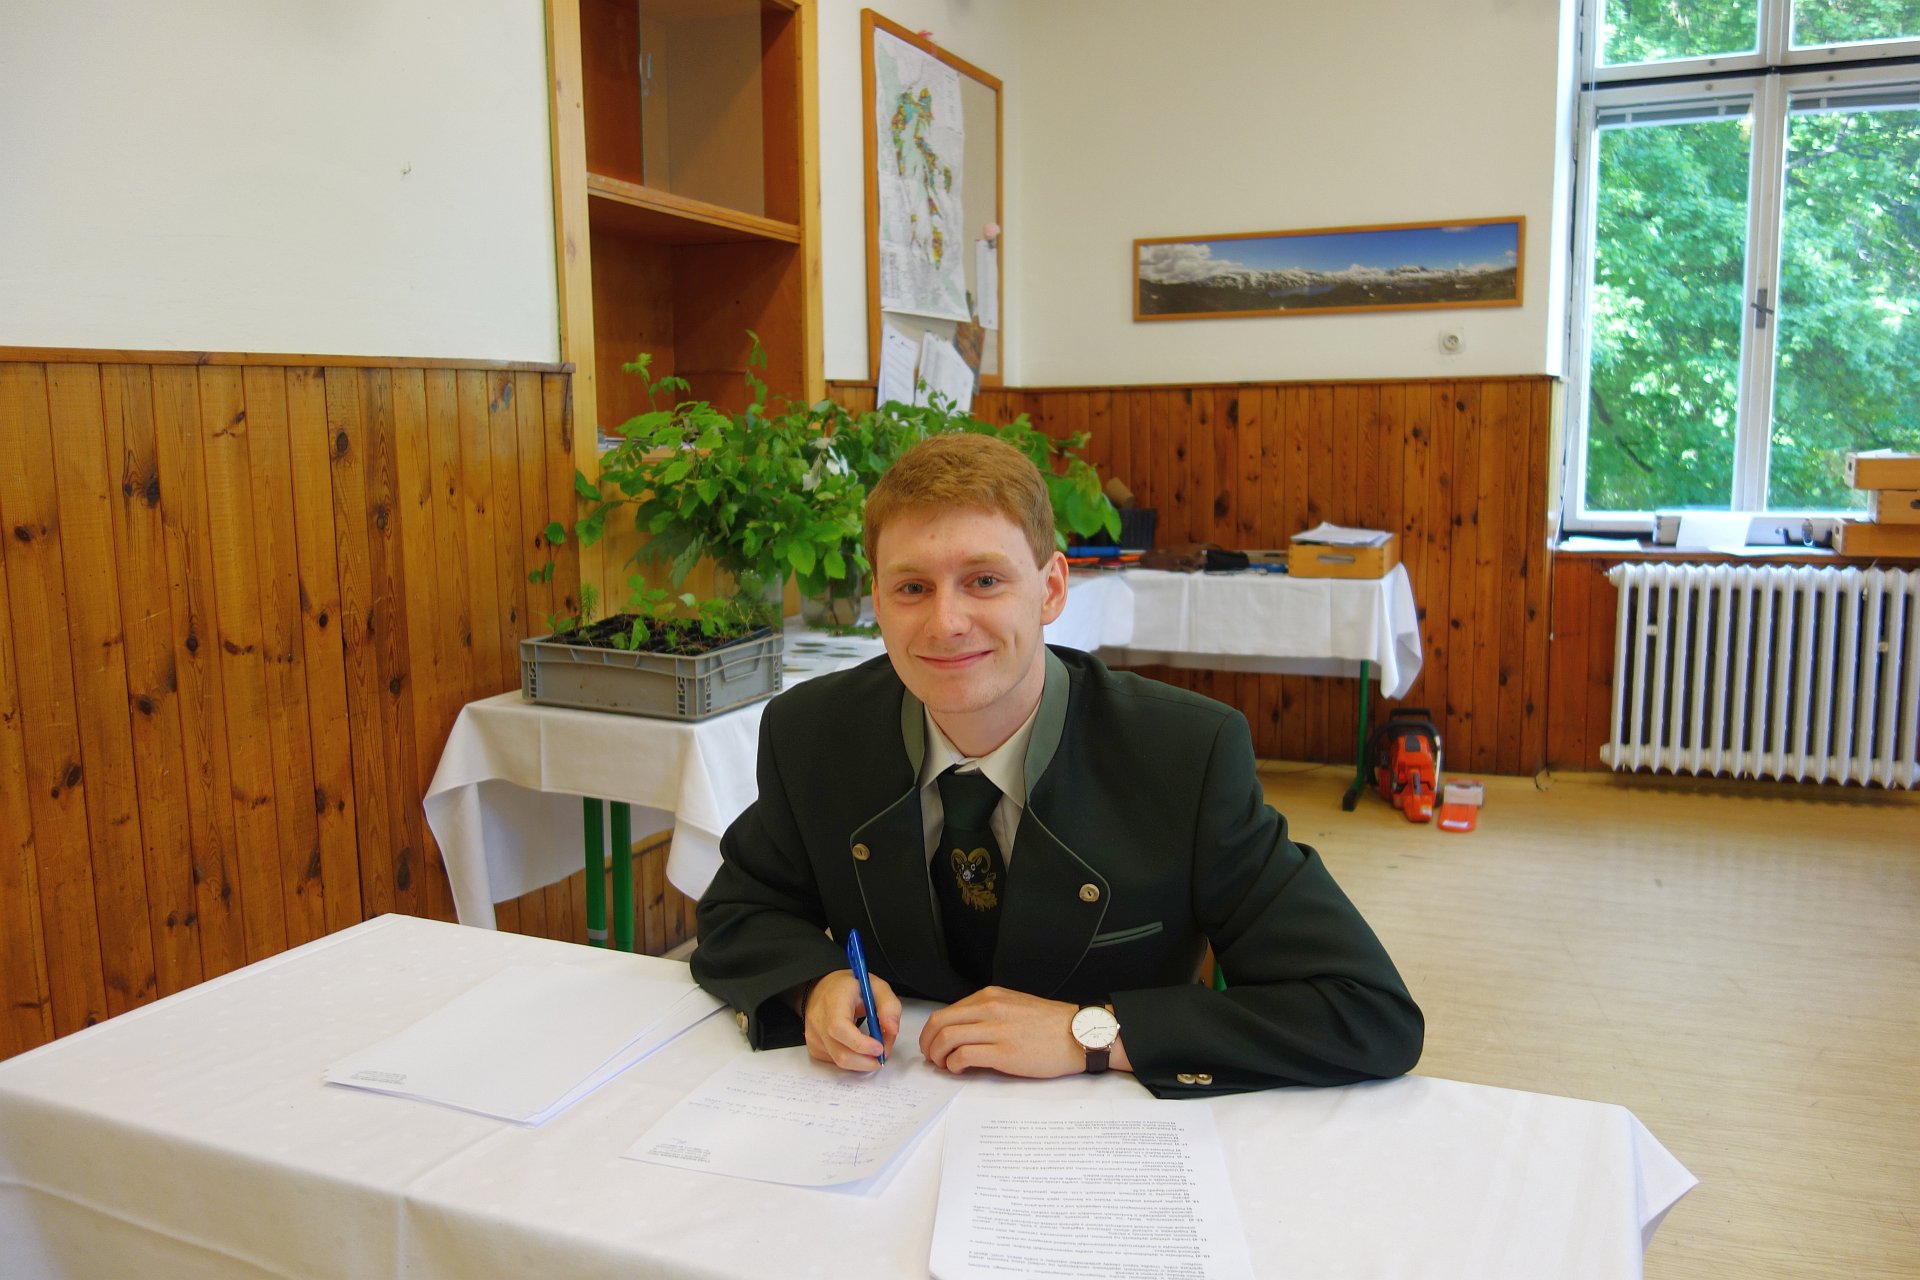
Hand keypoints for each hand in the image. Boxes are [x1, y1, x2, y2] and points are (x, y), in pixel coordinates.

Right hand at [803, 969, 900, 1071]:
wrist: (824, 990)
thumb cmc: (850, 988)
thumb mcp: (875, 986)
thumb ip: (889, 1006)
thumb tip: (893, 1030)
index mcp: (833, 1000)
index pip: (839, 1027)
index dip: (860, 1043)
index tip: (879, 1048)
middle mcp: (818, 1020)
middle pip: (841, 1053)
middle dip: (866, 1061)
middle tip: (882, 1055)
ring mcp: (813, 1036)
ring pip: (839, 1061)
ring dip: (861, 1062)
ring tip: (872, 1049)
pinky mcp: (813, 1047)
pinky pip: (835, 1061)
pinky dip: (851, 1059)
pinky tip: (856, 1046)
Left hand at [919, 987, 1125, 1077]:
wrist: (1079, 1034)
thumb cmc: (1051, 1024)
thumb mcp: (1015, 1006)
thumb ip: (989, 1013)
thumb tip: (965, 1032)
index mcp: (990, 997)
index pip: (946, 1011)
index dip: (932, 1031)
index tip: (934, 1044)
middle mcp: (989, 1008)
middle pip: (939, 1023)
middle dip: (928, 1043)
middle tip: (932, 1057)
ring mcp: (996, 1030)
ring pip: (947, 1038)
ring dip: (938, 1056)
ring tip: (945, 1066)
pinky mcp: (1003, 1053)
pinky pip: (963, 1056)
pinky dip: (954, 1065)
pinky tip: (960, 1070)